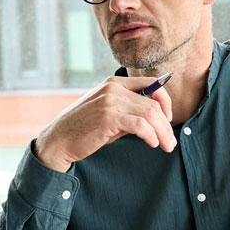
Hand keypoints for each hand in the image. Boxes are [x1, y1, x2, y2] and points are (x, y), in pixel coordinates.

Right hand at [33, 76, 175, 171]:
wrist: (59, 139)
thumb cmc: (84, 129)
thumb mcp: (109, 113)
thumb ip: (129, 110)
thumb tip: (156, 119)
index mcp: (114, 82)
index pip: (151, 84)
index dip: (165, 102)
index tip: (168, 119)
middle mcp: (113, 88)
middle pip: (153, 102)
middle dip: (166, 124)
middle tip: (170, 142)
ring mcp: (110, 101)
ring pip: (150, 113)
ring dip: (162, 132)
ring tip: (166, 146)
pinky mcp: (108, 117)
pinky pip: (140, 124)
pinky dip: (150, 135)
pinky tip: (151, 143)